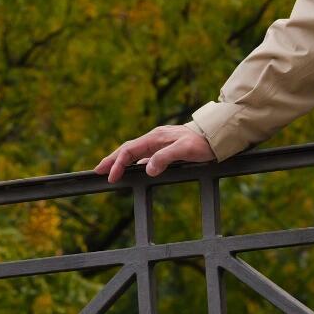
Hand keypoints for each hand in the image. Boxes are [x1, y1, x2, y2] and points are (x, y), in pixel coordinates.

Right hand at [94, 122, 215, 181]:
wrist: (215, 136)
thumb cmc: (202, 143)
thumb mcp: (185, 150)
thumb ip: (165, 158)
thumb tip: (148, 169)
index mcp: (155, 137)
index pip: (129, 150)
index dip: (117, 163)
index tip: (110, 177)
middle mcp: (154, 139)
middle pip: (127, 149)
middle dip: (111, 160)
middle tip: (97, 171)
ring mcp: (158, 143)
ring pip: (134, 152)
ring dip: (121, 161)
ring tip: (110, 171)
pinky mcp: (164, 148)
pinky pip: (143, 156)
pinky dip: (133, 163)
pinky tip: (133, 170)